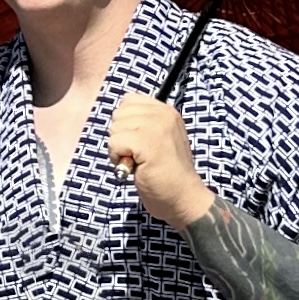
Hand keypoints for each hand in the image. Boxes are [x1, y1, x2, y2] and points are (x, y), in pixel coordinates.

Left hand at [107, 94, 216, 228]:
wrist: (184, 198)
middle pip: (119, 114)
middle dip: (121, 136)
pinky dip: (118, 158)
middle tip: (139, 155)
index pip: (129, 101)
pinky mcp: (146, 143)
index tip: (139, 142)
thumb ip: (143, 125)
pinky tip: (135, 168)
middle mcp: (163, 114)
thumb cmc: (167, 174)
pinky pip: (114, 143)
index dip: (126, 124)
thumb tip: (117, 119)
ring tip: (139, 162)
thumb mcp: (160, 139)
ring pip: (115, 128)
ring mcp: (156, 127)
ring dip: (118, 149)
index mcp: (167, 112)